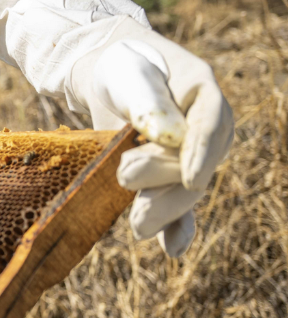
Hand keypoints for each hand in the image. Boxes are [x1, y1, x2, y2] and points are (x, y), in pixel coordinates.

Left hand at [70, 20, 232, 256]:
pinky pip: (179, 206)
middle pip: (194, 164)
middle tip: (126, 178)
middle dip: (165, 180)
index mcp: (203, 95)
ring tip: (137, 225)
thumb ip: (148, 102)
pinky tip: (173, 249)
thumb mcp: (130, 75)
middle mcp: (204, 131)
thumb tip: (169, 137)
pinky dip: (176, 227)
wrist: (109, 74)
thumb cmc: (122, 68)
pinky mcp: (169, 176)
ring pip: (183, 189)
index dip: (200, 153)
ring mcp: (189, 157)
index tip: (191, 179)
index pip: (210, 126)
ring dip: (163, 208)